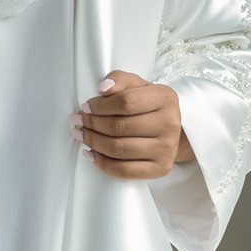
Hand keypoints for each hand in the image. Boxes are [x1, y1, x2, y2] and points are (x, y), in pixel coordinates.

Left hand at [72, 69, 195, 180]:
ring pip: (119, 149)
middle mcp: (169, 124)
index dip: (100, 105)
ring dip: (93, 142)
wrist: (172, 131)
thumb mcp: (138, 86)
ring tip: (81, 134)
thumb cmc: (149, 106)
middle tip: (77, 121)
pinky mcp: (160, 168)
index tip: (86, 106)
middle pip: (119, 127)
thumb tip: (103, 88)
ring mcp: (166, 148)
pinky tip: (91, 154)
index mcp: (165, 98)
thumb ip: (120, 80)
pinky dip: (102, 163)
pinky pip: (125, 170)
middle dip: (92, 123)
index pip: (125, 102)